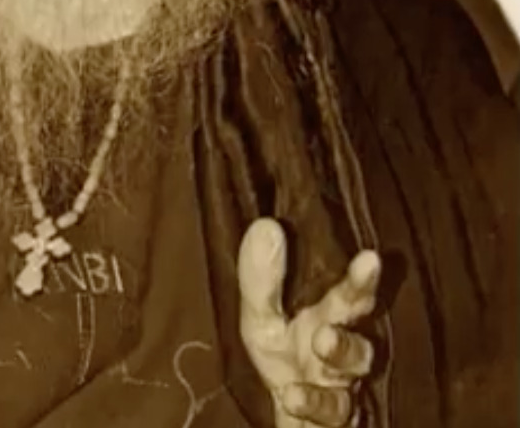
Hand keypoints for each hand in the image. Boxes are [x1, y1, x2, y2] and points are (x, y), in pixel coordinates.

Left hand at [238, 218, 380, 427]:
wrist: (290, 415)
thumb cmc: (283, 359)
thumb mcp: (261, 318)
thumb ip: (261, 278)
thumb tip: (266, 225)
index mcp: (331, 319)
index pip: (352, 294)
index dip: (362, 278)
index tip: (370, 257)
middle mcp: (345, 352)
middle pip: (362, 324)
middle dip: (361, 306)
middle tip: (360, 278)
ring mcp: (342, 390)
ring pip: (354, 372)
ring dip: (342, 353)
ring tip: (322, 338)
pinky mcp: (333, 422)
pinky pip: (332, 417)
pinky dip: (314, 405)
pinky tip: (293, 394)